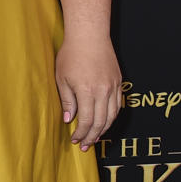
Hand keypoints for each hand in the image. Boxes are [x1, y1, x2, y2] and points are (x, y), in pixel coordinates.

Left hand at [55, 35, 120, 150]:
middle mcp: (103, 91)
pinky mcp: (119, 82)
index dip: (81, 134)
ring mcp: (113, 86)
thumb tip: (69, 120)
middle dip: (92, 136)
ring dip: (103, 129)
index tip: (75, 140)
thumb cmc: (71, 54)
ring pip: (112, 116)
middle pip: (101, 122)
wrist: (89, 35)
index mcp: (87, 91)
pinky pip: (118, 105)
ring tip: (95, 138)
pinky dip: (112, 117)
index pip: (86, 121)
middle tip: (85, 146)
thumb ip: (67, 101)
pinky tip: (104, 122)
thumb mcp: (62, 78)